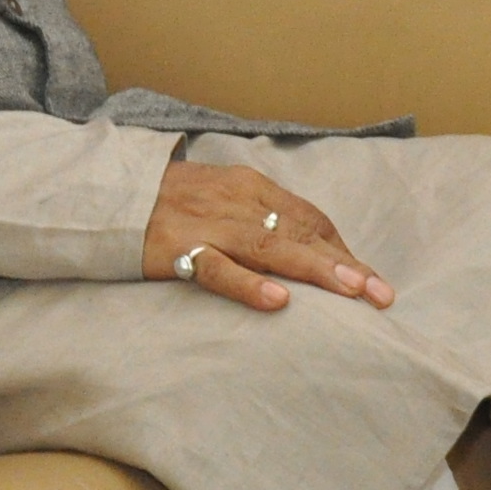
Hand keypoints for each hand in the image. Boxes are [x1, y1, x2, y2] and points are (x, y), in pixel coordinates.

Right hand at [139, 160, 391, 309]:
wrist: (108, 194)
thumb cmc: (171, 203)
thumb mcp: (222, 201)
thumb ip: (259, 220)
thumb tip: (302, 251)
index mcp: (252, 188)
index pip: (309, 218)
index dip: (341, 249)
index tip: (367, 279)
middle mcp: (239, 202)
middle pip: (302, 233)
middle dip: (346, 265)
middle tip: (381, 295)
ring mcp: (210, 225)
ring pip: (273, 248)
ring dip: (316, 270)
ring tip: (352, 293)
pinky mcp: (180, 250)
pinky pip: (219, 269)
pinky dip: (249, 284)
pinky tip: (278, 301)